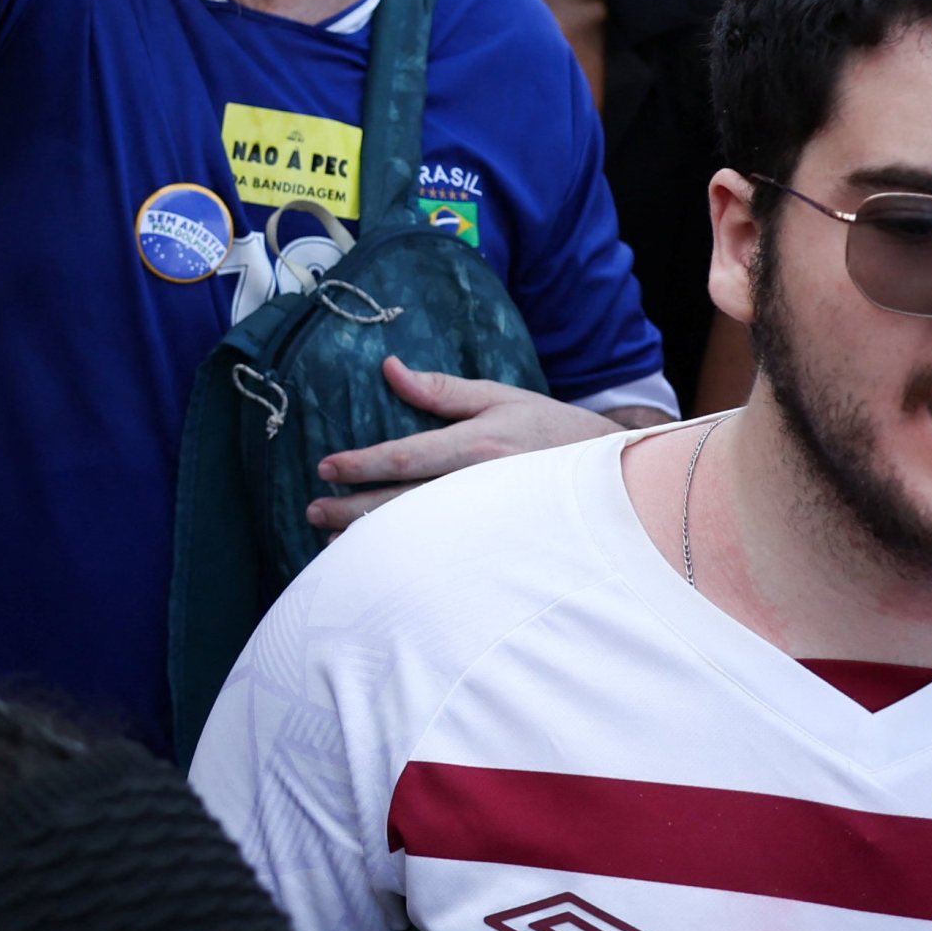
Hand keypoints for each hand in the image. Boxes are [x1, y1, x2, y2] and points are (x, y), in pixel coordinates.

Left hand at [306, 359, 621, 529]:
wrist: (618, 478)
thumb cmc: (550, 429)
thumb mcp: (500, 398)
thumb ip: (442, 389)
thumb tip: (390, 368)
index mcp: (480, 446)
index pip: (407, 456)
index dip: (363, 464)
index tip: (326, 468)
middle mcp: (483, 488)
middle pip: (405, 503)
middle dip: (353, 509)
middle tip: (313, 511)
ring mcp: (492, 523)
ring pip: (422, 535)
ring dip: (374, 539)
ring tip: (332, 540)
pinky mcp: (500, 546)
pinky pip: (445, 555)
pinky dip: (410, 558)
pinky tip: (382, 563)